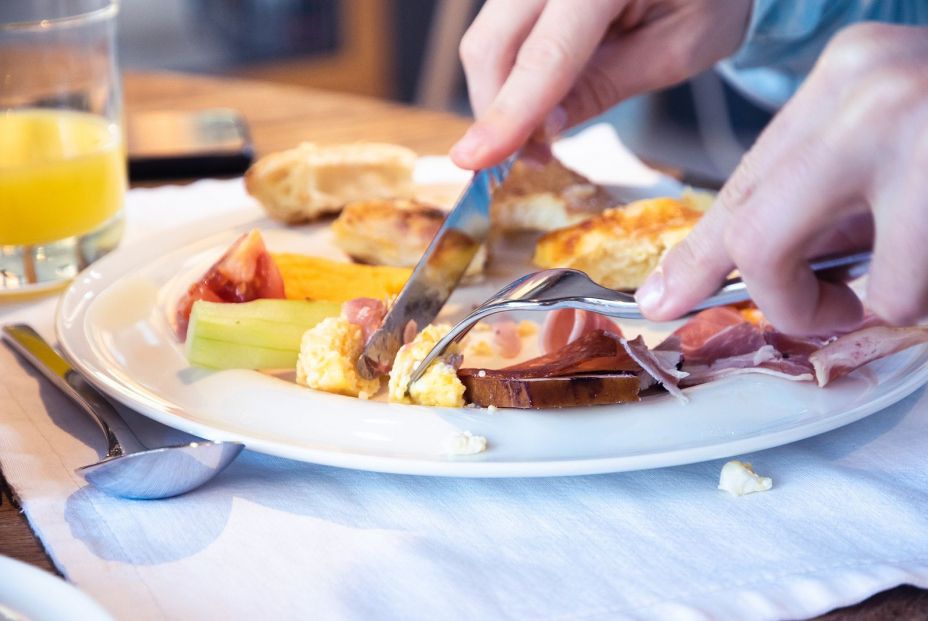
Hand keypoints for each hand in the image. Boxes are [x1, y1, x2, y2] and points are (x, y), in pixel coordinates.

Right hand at [450, 0, 751, 169]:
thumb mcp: (672, 52)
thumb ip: (602, 87)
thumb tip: (539, 130)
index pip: (544, 55)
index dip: (508, 114)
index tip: (474, 162)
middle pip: (491, 42)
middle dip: (496, 110)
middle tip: (531, 157)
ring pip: (487, 37)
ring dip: (500, 93)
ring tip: (543, 129)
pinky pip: (500, 28)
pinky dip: (510, 71)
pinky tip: (541, 95)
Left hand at [636, 23, 927, 332]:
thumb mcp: (884, 134)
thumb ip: (820, 191)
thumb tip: (728, 268)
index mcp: (844, 74)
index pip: (744, 183)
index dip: (702, 255)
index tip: (666, 299)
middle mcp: (876, 91)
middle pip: (761, 232)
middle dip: (785, 299)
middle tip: (820, 307)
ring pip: (875, 286)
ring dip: (898, 301)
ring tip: (927, 260)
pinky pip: (924, 291)